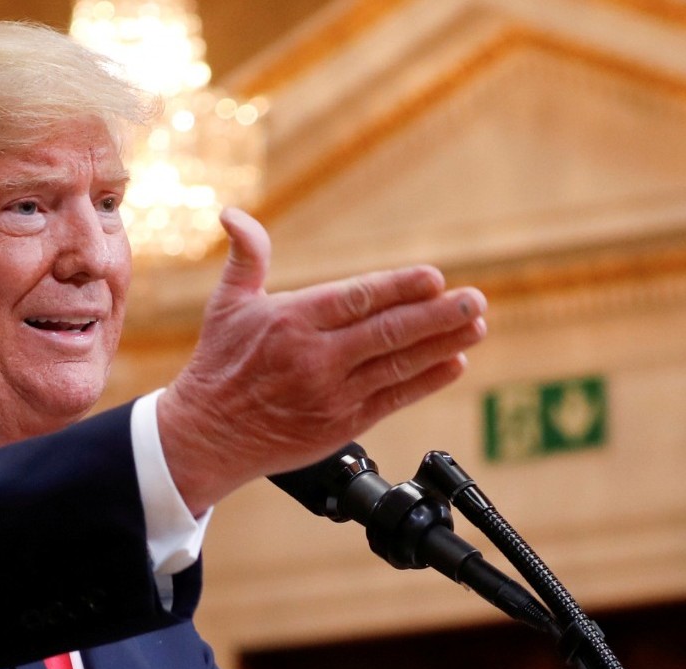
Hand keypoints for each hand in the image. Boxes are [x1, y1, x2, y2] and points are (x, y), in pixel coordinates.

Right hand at [157, 208, 482, 513]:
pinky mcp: (343, 424)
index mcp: (292, 320)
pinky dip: (427, 381)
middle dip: (436, 315)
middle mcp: (316, 357)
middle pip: (387, 332)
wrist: (209, 436)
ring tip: (476, 325)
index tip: (435, 278)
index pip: (356, 299)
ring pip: (397, 365)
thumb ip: (246, 258)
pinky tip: (454, 362)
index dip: (398, 288)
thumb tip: (234, 215)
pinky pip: (394, 398)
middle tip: (474, 299)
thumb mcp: (226, 304)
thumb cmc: (220, 365)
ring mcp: (332, 393)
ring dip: (442, 344)